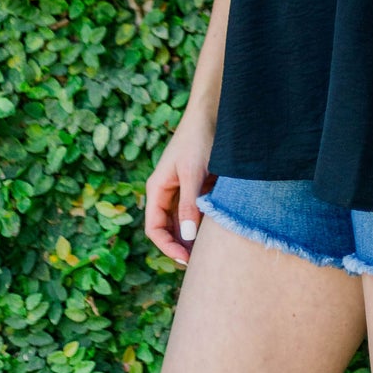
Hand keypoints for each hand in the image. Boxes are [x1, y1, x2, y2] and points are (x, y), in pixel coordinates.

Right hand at [143, 93, 218, 269]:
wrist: (214, 112)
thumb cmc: (199, 139)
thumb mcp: (194, 173)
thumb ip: (189, 204)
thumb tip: (187, 237)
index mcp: (157, 189)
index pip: (154, 228)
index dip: (167, 247)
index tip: (186, 260)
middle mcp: (167, 191)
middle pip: (168, 228)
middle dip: (181, 245)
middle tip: (202, 261)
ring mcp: (182, 188)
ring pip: (184, 221)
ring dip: (194, 234)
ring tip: (211, 249)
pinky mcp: (198, 184)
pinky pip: (197, 209)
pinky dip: (205, 221)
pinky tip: (219, 228)